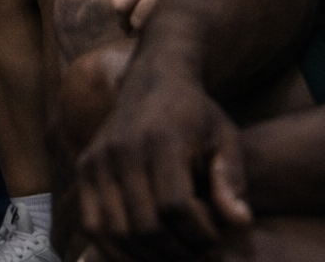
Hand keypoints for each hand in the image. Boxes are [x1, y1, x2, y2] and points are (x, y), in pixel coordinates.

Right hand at [77, 76, 251, 259]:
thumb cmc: (196, 115)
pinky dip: (114, 249)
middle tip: (197, 254)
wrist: (153, 80)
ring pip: (116, 231)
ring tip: (173, 256)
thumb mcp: (225, 137)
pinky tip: (142, 254)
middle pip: (145, 224)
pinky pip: (92, 224)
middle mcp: (122, 149)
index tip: (217, 240)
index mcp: (160, 139)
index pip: (176, 205)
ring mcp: (97, 159)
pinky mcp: (83, 169)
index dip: (199, 235)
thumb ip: (232, 179)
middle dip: (177, 252)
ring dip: (147, 257)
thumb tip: (241, 222)